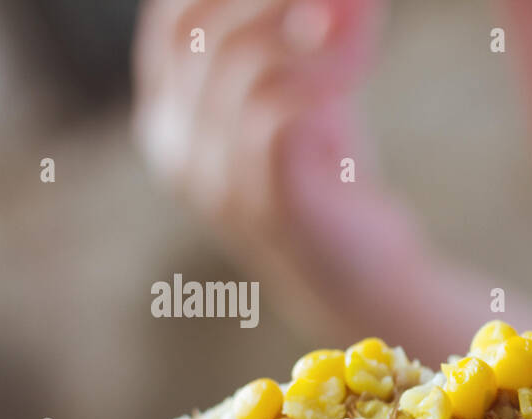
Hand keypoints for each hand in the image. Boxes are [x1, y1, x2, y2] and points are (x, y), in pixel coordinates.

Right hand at [132, 0, 456, 347]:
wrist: (359, 280)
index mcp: (169, 113)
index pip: (174, 21)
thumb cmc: (329, 177)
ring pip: (242, 67)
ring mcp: (214, 180)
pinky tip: (362, 52)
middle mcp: (177, 146)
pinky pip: (279, 116)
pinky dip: (322, 70)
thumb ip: (299, 33)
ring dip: (304, 19)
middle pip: (197, 32)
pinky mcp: (264, 204)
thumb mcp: (302, 92)